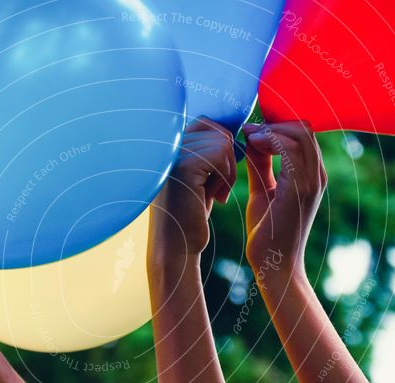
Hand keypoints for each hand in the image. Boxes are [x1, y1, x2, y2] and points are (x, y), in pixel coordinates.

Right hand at [148, 118, 236, 266]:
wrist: (176, 248)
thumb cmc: (189, 215)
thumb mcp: (197, 177)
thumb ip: (204, 151)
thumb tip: (230, 129)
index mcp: (165, 144)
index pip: (206, 123)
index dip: (221, 149)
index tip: (214, 178)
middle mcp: (164, 144)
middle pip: (217, 130)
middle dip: (226, 160)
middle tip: (216, 189)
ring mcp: (171, 152)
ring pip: (223, 141)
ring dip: (227, 171)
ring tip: (214, 194)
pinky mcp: (183, 165)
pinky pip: (222, 154)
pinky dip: (225, 177)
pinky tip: (215, 197)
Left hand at [242, 122, 326, 286]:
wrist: (275, 265)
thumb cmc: (269, 233)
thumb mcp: (263, 190)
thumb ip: (261, 165)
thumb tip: (252, 140)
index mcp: (311, 174)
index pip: (302, 133)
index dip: (277, 124)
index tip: (250, 128)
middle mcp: (317, 175)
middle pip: (303, 127)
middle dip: (273, 123)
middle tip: (248, 128)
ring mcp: (312, 181)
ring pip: (299, 133)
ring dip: (270, 130)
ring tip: (248, 136)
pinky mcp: (301, 189)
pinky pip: (291, 150)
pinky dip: (270, 141)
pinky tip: (252, 145)